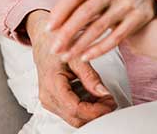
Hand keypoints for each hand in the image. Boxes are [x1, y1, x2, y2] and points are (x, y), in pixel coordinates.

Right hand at [26, 11, 116, 126]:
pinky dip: (86, 108)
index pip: (75, 109)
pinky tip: (95, 97)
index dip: (95, 111)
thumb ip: (90, 76)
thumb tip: (104, 93)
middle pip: (75, 118)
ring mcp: (49, 100)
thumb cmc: (57, 42)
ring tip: (105, 97)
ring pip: (74, 118)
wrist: (44, 38)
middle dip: (96, 113)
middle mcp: (47, 97)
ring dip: (92, 112)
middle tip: (111, 100)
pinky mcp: (53, 100)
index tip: (110, 103)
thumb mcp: (76, 56)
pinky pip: (70, 112)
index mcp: (52, 84)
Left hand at [46, 0, 155, 62]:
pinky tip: (86, 57)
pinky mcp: (138, 17)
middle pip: (85, 13)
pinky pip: (115, 38)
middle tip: (53, 48)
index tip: (48, 29)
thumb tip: (55, 20)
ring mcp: (126, 3)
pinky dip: (99, 49)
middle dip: (67, 33)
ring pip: (99, 28)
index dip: (60, 13)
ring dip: (79, 45)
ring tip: (66, 56)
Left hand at [126, 0, 156, 73]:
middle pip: (119, 19)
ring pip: (129, 24)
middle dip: (119, 2)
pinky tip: (147, 7)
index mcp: (133, 33)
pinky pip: (139, 29)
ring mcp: (143, 47)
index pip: (111, 14)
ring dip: (130, 10)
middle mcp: (134, 43)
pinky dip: (139, 18)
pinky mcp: (152, 48)